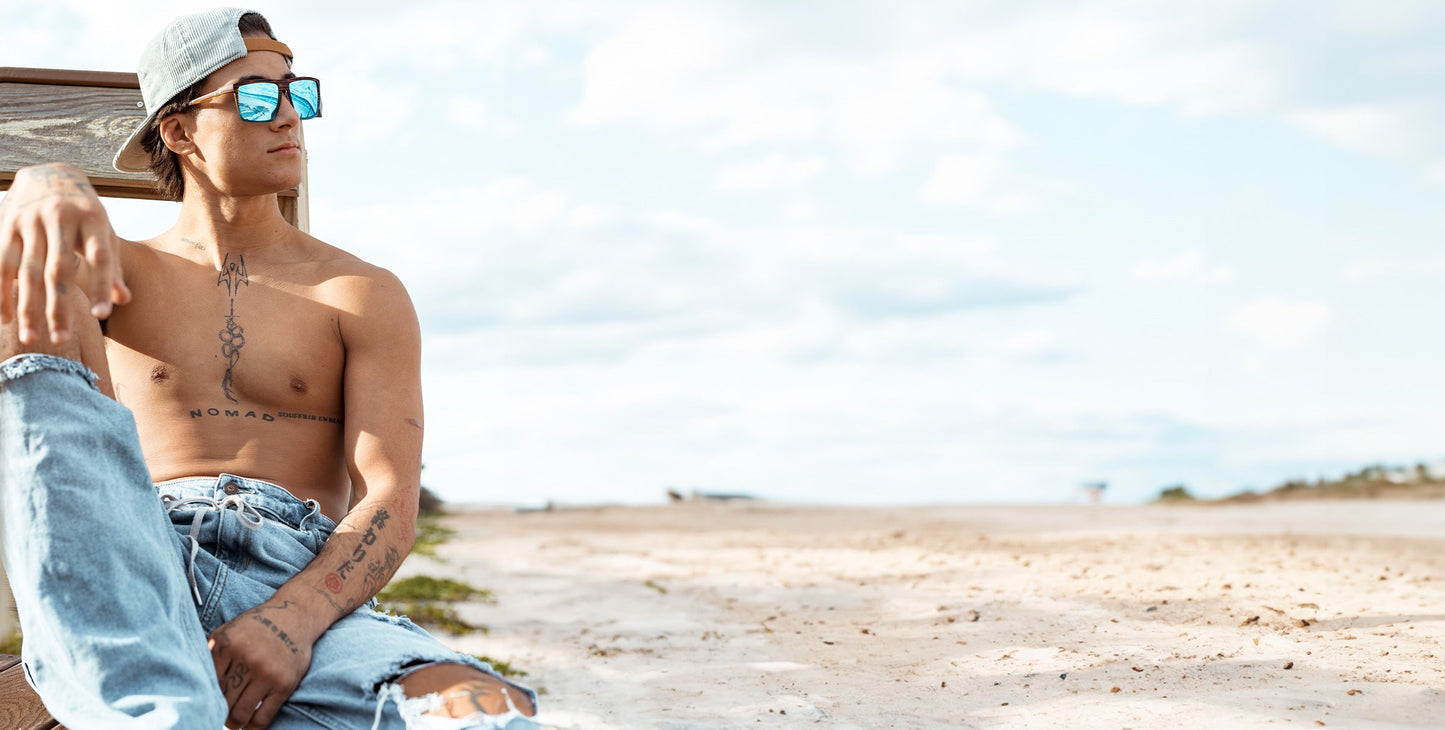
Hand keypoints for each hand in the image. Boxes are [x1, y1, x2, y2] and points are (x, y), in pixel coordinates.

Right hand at [0, 163, 130, 343]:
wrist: (49, 172)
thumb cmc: (85, 211)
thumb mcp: (105, 231)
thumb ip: (112, 265)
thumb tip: (123, 300)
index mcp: (93, 218)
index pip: (100, 255)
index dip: (102, 284)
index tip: (102, 315)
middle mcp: (60, 217)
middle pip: (59, 269)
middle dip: (59, 307)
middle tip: (61, 340)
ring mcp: (30, 220)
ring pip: (27, 270)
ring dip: (27, 307)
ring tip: (30, 338)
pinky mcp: (7, 224)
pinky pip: (2, 263)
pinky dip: (2, 292)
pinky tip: (6, 318)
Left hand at [209, 600, 315, 728]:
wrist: (296, 615)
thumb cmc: (258, 625)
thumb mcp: (230, 629)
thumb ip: (210, 649)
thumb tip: (192, 676)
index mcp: (229, 644)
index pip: (208, 683)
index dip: (205, 696)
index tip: (204, 703)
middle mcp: (247, 659)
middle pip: (223, 700)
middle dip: (218, 711)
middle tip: (216, 716)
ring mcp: (267, 673)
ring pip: (241, 713)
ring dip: (233, 723)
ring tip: (232, 723)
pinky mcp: (284, 684)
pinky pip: (264, 716)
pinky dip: (253, 727)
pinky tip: (248, 726)